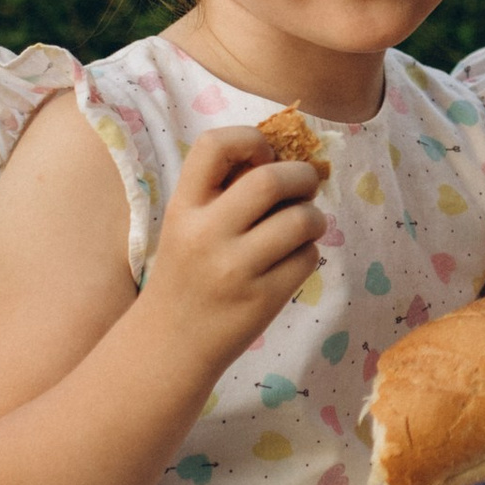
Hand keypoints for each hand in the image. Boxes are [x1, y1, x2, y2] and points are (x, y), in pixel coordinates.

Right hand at [139, 129, 326, 362]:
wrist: (169, 344)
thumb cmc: (186, 274)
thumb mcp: (187, 225)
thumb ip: (224, 192)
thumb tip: (288, 157)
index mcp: (183, 208)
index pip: (215, 145)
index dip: (250, 140)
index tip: (263, 158)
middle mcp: (206, 234)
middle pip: (271, 179)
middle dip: (302, 176)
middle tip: (305, 186)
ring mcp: (235, 269)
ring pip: (301, 219)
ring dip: (314, 216)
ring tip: (305, 224)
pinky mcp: (263, 299)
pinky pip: (307, 257)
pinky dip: (308, 251)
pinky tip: (291, 258)